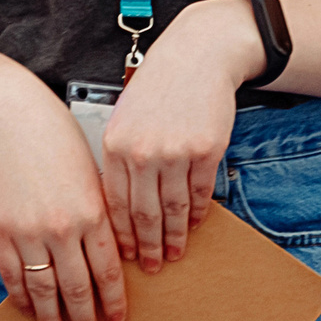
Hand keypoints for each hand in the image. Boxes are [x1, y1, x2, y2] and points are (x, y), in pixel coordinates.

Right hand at [0, 77, 128, 320]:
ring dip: (52, 318)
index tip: (118, 320)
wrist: (15, 118)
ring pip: (43, 289)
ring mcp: (29, 231)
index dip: (113, 301)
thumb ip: (102, 215)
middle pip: (77, 287)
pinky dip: (21, 297)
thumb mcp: (95, 175)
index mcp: (93, 211)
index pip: (108, 271)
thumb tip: (112, 255)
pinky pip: (12, 275)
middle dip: (85, 318)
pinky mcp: (0, 229)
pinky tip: (29, 308)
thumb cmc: (61, 140)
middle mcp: (63, 227)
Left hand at [100, 0, 258, 272]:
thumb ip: (120, 157)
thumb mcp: (125, 116)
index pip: (114, 205)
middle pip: (143, 215)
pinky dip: (198, 212)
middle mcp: (142, 152)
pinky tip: (194, 224)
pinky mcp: (206, 150)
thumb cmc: (159, 85)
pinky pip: (201, 192)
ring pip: (173, 209)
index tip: (125, 256)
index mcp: (115, 145)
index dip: (121, 236)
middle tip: (151, 267)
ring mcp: (176, 152)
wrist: (198, 54)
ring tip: (174, 254)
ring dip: (174, 237)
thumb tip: (119, 205)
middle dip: (147, 247)